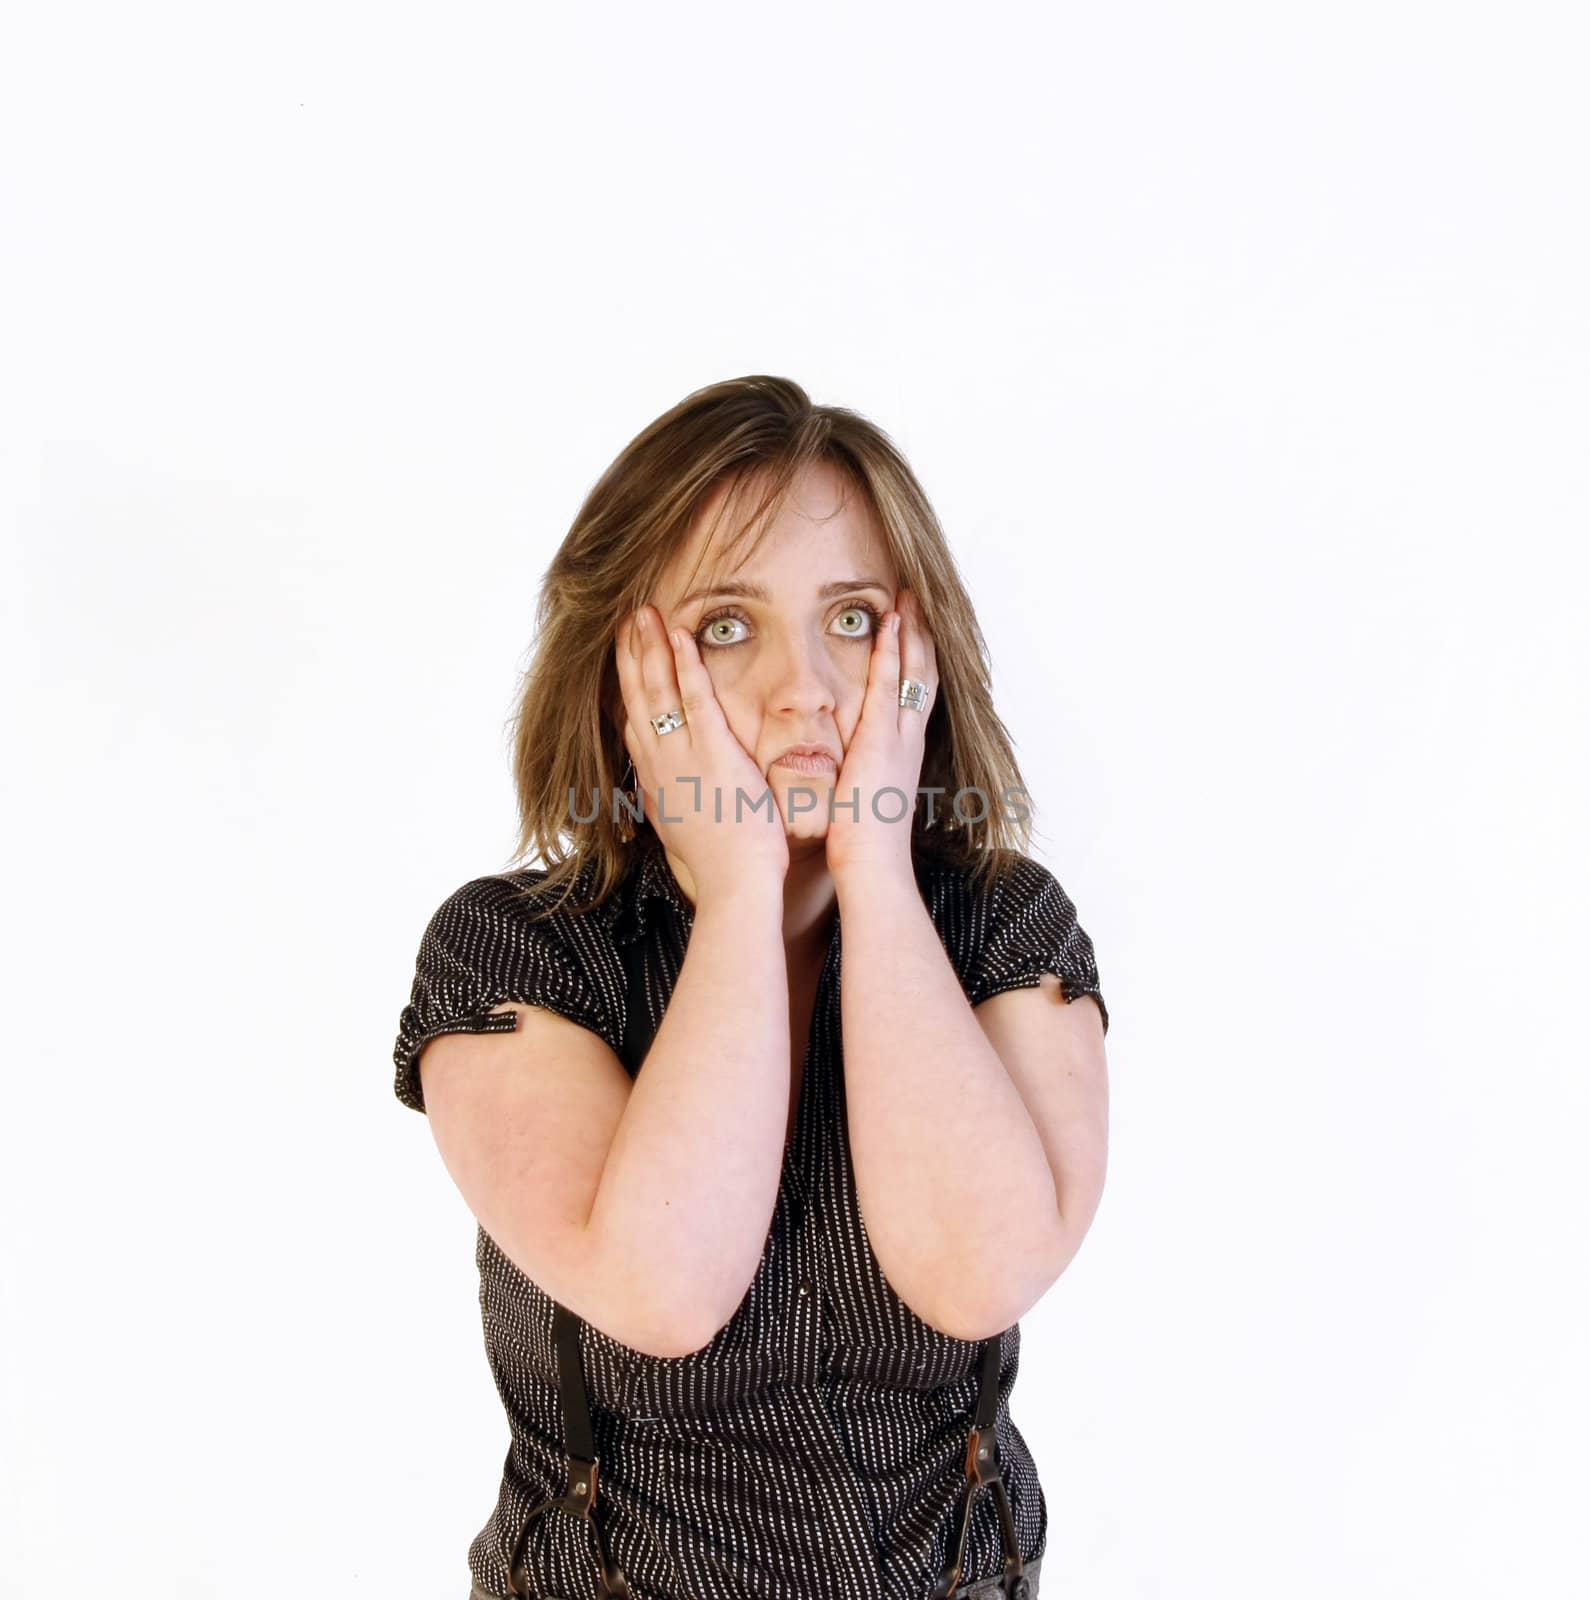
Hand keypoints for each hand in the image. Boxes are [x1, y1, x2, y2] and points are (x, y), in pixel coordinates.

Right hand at [615, 604, 788, 899]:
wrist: (733, 887)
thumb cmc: (719, 864)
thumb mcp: (681, 827)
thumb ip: (669, 800)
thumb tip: (657, 790)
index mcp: (654, 780)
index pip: (632, 721)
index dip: (625, 683)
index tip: (623, 654)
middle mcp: (658, 764)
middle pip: (636, 697)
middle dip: (630, 653)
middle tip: (626, 617)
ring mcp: (682, 758)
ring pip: (657, 691)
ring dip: (650, 647)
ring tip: (644, 612)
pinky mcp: (713, 755)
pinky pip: (695, 700)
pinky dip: (686, 665)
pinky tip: (681, 635)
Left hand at [826, 588, 938, 880]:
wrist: (872, 866)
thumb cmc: (863, 843)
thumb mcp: (865, 798)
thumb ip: (861, 775)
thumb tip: (851, 769)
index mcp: (904, 752)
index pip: (914, 693)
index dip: (916, 658)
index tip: (911, 629)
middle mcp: (909, 738)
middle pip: (924, 673)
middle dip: (922, 634)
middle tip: (918, 599)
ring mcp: (899, 736)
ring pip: (914, 670)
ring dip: (911, 630)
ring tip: (908, 595)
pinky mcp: (881, 739)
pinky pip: (888, 684)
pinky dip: (891, 650)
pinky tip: (888, 621)